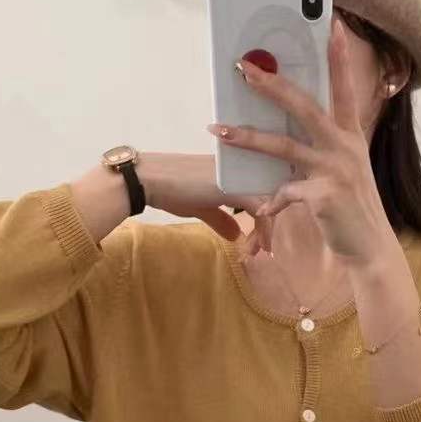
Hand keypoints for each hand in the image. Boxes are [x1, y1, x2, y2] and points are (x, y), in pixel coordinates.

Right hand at [135, 152, 263, 239]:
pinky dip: (263, 228)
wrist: (150, 180)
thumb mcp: (201, 206)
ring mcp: (240, 176)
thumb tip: (236, 235)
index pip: (262, 192)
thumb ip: (221, 218)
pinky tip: (259, 245)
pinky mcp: (235, 186)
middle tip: (261, 250)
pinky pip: (261, 208)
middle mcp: (242, 170)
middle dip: (268, 226)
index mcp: (236, 171)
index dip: (264, 217)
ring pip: (268, 203)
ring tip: (258, 251)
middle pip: (270, 198)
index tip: (259, 242)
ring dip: (265, 231)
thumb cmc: (171, 190)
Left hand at [205, 16, 398, 268]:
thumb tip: (285, 130)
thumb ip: (321, 147)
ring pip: (283, 146)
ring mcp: (335, 170)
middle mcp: (345, 147)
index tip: (333, 24)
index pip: (344, 87)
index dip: (340, 55)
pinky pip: (285, 192)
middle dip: (271, 84)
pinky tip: (263, 209)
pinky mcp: (324, 196)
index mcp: (350, 135)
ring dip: (246, 136)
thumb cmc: (350, 207)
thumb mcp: (343, 169)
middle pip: (304, 106)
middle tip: (243, 67)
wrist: (368, 248)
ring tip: (217, 129)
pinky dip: (271, 201)